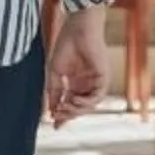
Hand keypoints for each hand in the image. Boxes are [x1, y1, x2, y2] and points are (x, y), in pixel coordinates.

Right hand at [45, 8, 108, 127]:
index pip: (70, 103)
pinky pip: (97, 96)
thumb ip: (54, 92)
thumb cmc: (65, 46)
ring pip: (89, 105)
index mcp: (75, 82)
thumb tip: (51, 112)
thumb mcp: (54, 73)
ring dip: (76, 109)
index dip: (62, 115)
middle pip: (79, 107)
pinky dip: (85, 101)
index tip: (54, 124)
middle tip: (57, 117)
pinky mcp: (103, 77)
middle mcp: (87, 84)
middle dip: (68, 114)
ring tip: (65, 107)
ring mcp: (96, 81)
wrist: (77, 29)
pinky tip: (73, 99)